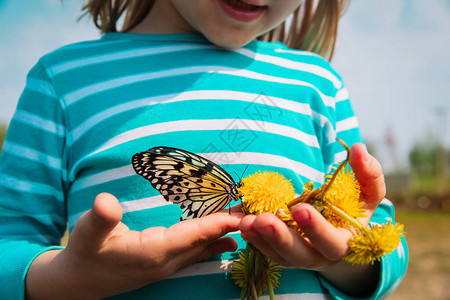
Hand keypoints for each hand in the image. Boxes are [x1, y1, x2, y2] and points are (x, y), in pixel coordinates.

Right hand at [26, 193, 242, 299]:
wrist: (78, 282)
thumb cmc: (84, 252)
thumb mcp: (87, 233)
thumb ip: (100, 218)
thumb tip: (105, 202)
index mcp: (152, 252)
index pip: (193, 234)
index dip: (217, 222)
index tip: (240, 212)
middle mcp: (166, 262)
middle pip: (204, 242)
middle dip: (229, 226)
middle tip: (254, 211)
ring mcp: (166, 266)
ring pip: (202, 249)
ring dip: (224, 235)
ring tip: (247, 224)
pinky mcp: (164, 266)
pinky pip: (195, 254)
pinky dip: (212, 245)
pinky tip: (227, 244)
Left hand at [238, 143, 384, 295]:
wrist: (341, 228)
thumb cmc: (355, 206)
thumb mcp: (368, 192)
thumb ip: (368, 172)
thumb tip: (358, 149)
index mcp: (346, 243)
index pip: (333, 242)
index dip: (317, 229)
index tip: (300, 208)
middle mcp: (321, 256)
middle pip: (301, 255)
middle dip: (281, 238)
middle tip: (263, 220)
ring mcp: (300, 258)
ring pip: (280, 256)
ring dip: (261, 239)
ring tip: (245, 222)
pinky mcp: (283, 254)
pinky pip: (267, 252)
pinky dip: (254, 240)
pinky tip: (242, 226)